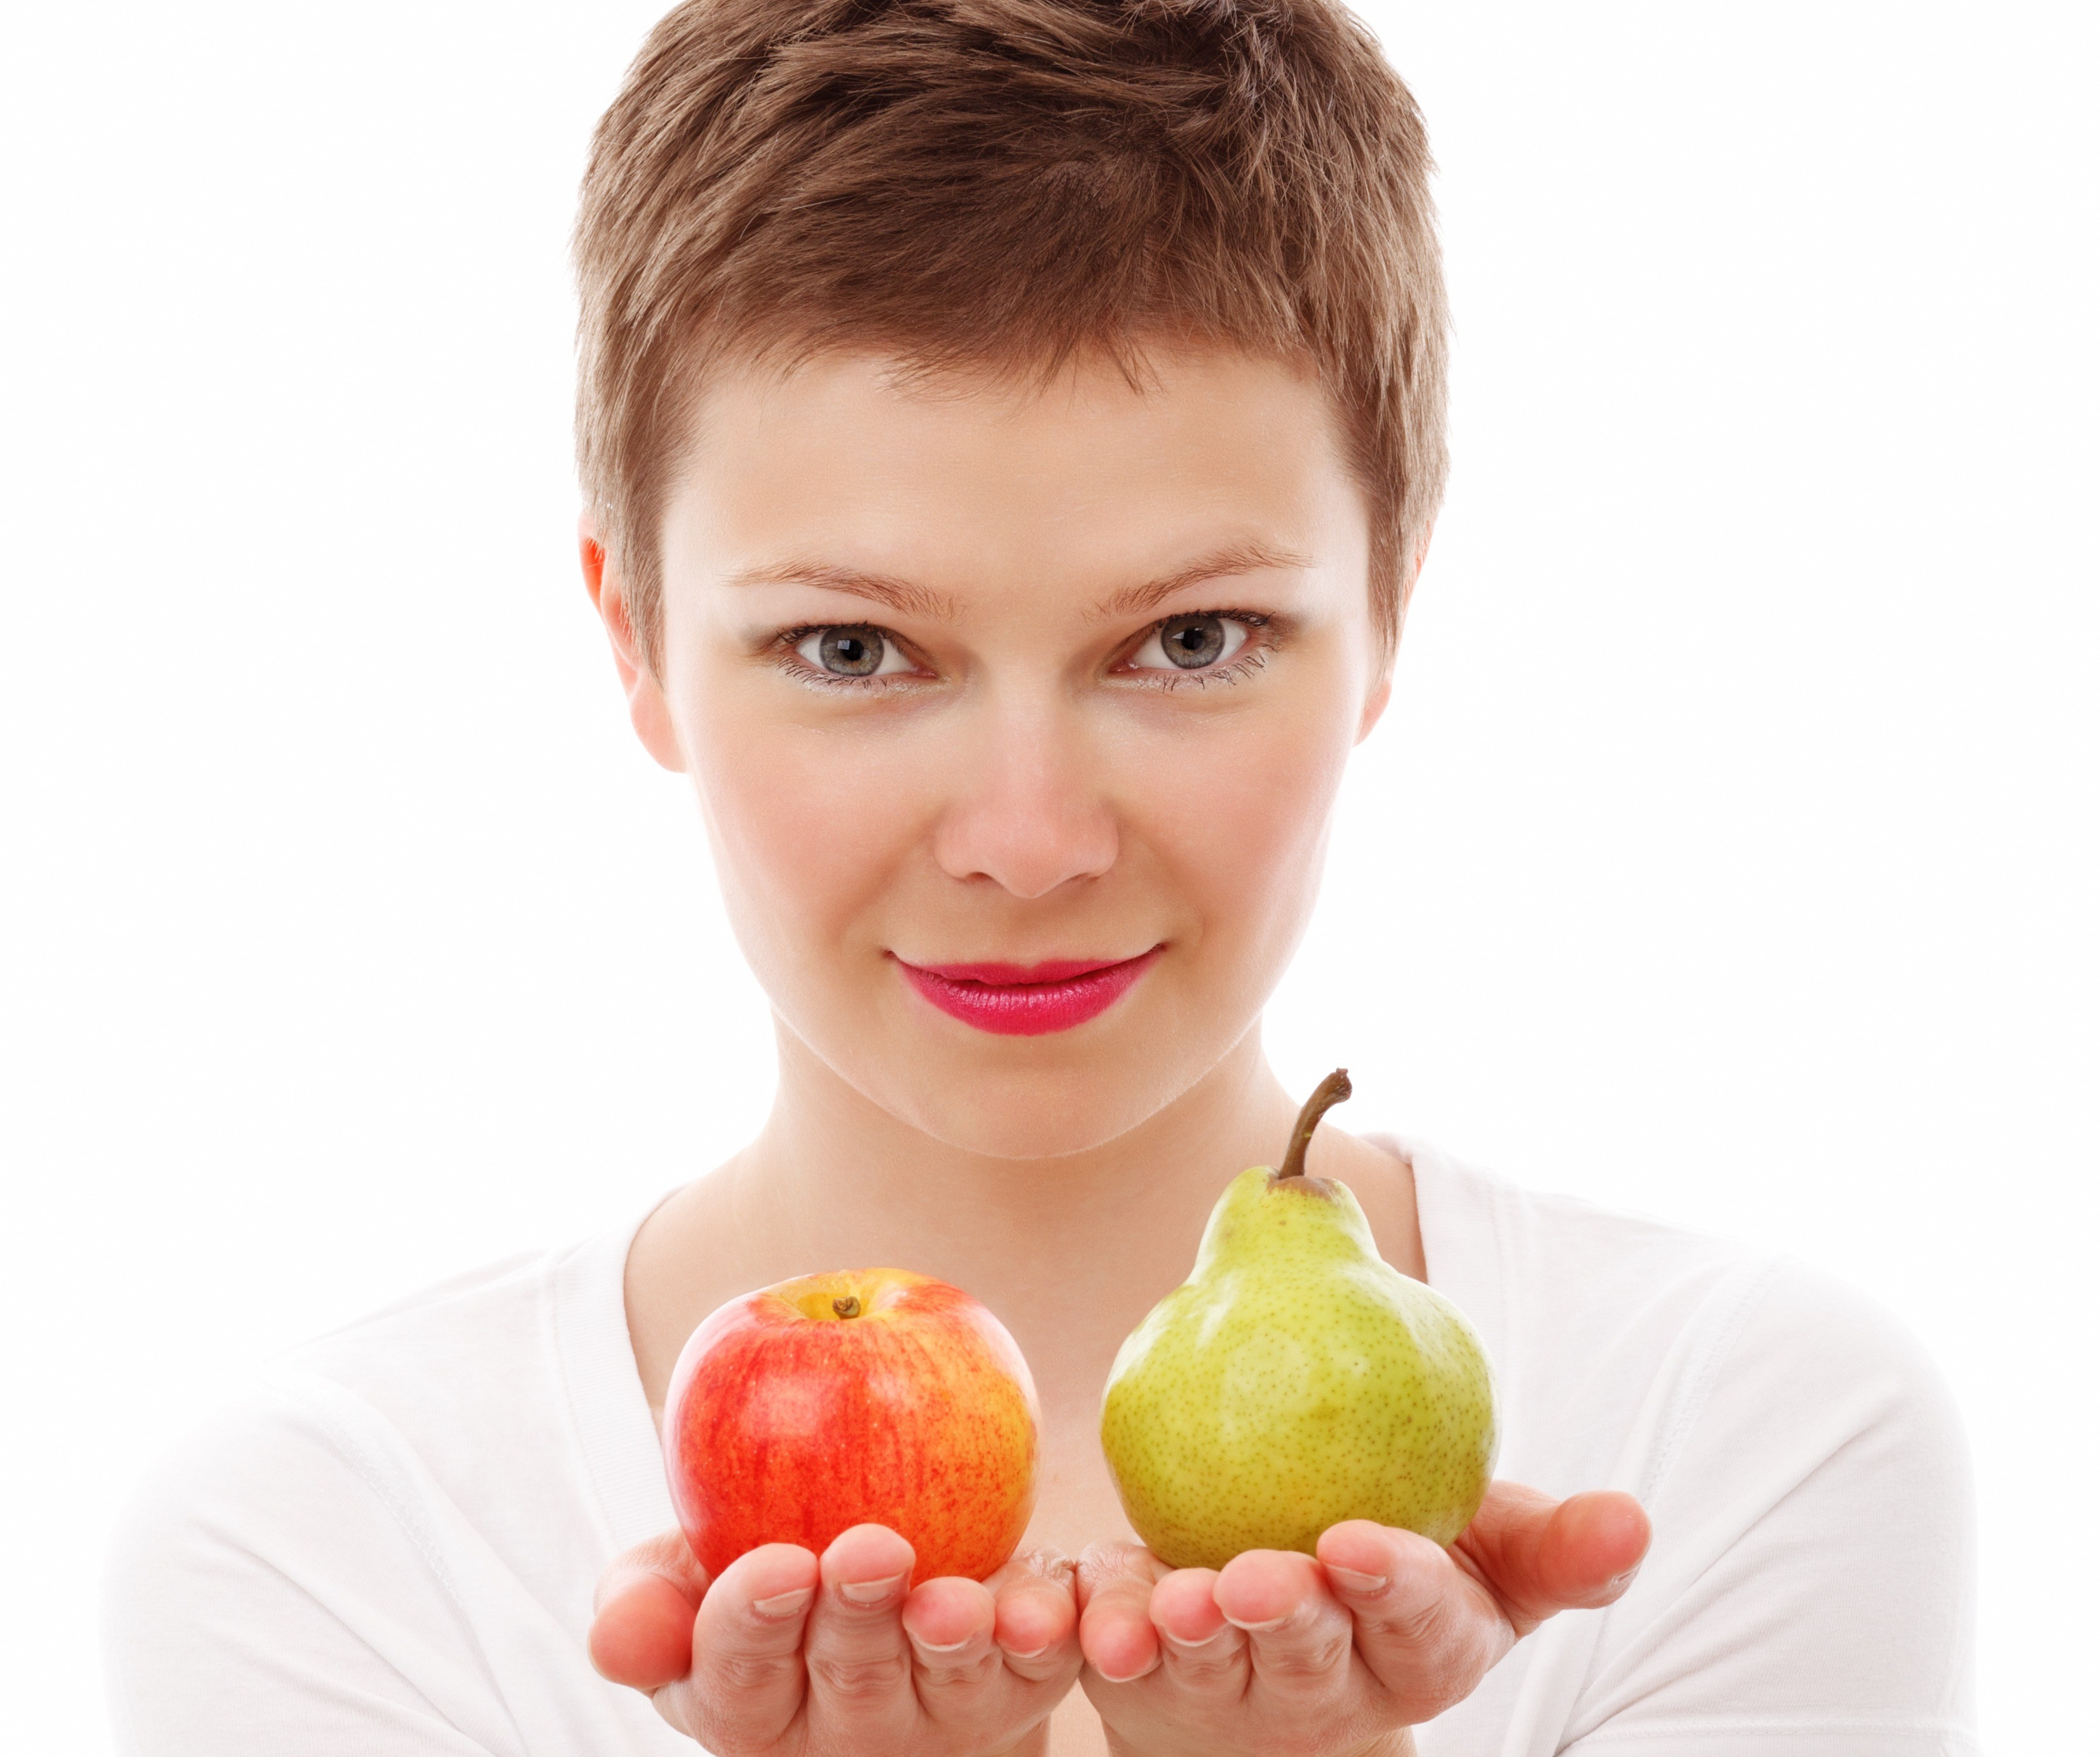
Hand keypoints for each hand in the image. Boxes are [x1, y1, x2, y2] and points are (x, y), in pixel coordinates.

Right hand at [588, 1523, 1079, 1755]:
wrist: (888, 1575)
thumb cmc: (771, 1574)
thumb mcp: (693, 1578)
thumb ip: (647, 1601)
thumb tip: (614, 1638)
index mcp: (751, 1705)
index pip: (739, 1681)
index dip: (751, 1626)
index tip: (775, 1565)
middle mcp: (848, 1724)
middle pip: (851, 1681)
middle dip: (857, 1618)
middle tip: (869, 1551)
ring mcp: (942, 1710)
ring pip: (949, 1682)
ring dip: (951, 1638)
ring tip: (948, 1596)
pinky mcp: (1025, 1677)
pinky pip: (1042, 1657)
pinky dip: (1044, 1629)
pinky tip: (1040, 1605)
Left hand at [1075, 1482, 1650, 1756]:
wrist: (1279, 1616)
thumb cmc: (1391, 1566)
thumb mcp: (1480, 1553)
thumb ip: (1548, 1541)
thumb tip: (1636, 1520)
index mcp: (1418, 1644)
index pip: (1418, 1620)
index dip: (1395, 1588)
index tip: (1360, 1544)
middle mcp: (1324, 1679)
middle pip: (1307, 1655)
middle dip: (1287, 1622)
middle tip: (1259, 1582)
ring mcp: (1225, 1682)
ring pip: (1205, 1666)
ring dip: (1188, 1638)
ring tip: (1175, 1603)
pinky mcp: (1139, 1664)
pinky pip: (1111, 1642)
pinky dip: (1094, 1624)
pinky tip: (1076, 1605)